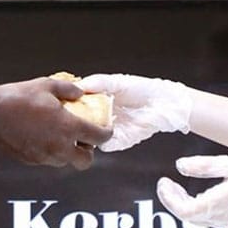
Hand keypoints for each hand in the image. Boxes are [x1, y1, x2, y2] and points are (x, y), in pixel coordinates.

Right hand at [0, 77, 111, 169]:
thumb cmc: (20, 97)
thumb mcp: (47, 86)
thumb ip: (69, 90)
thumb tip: (81, 92)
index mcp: (69, 127)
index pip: (99, 137)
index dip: (107, 133)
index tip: (106, 128)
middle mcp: (60, 146)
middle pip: (86, 161)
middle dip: (88, 151)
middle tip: (82, 138)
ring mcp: (46, 156)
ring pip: (66, 161)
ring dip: (68, 151)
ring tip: (60, 135)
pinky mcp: (33, 160)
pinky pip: (49, 159)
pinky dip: (51, 151)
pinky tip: (42, 136)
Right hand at [77, 73, 192, 151]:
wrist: (165, 103)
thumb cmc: (143, 89)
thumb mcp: (117, 81)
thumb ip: (97, 82)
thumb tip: (78, 86)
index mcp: (99, 102)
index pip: (78, 107)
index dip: (70, 108)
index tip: (62, 107)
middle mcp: (103, 117)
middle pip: (82, 125)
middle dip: (76, 125)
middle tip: (69, 122)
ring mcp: (111, 131)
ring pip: (92, 138)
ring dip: (87, 137)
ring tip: (82, 132)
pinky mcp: (122, 141)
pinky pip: (108, 146)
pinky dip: (103, 143)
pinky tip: (100, 136)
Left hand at [156, 155, 227, 227]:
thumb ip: (203, 166)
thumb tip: (180, 166)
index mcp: (216, 205)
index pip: (182, 211)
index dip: (168, 198)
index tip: (162, 182)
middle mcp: (221, 219)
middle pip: (188, 217)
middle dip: (173, 201)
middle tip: (167, 184)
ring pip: (198, 220)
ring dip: (185, 205)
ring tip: (179, 188)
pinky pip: (210, 220)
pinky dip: (198, 209)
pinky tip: (199, 195)